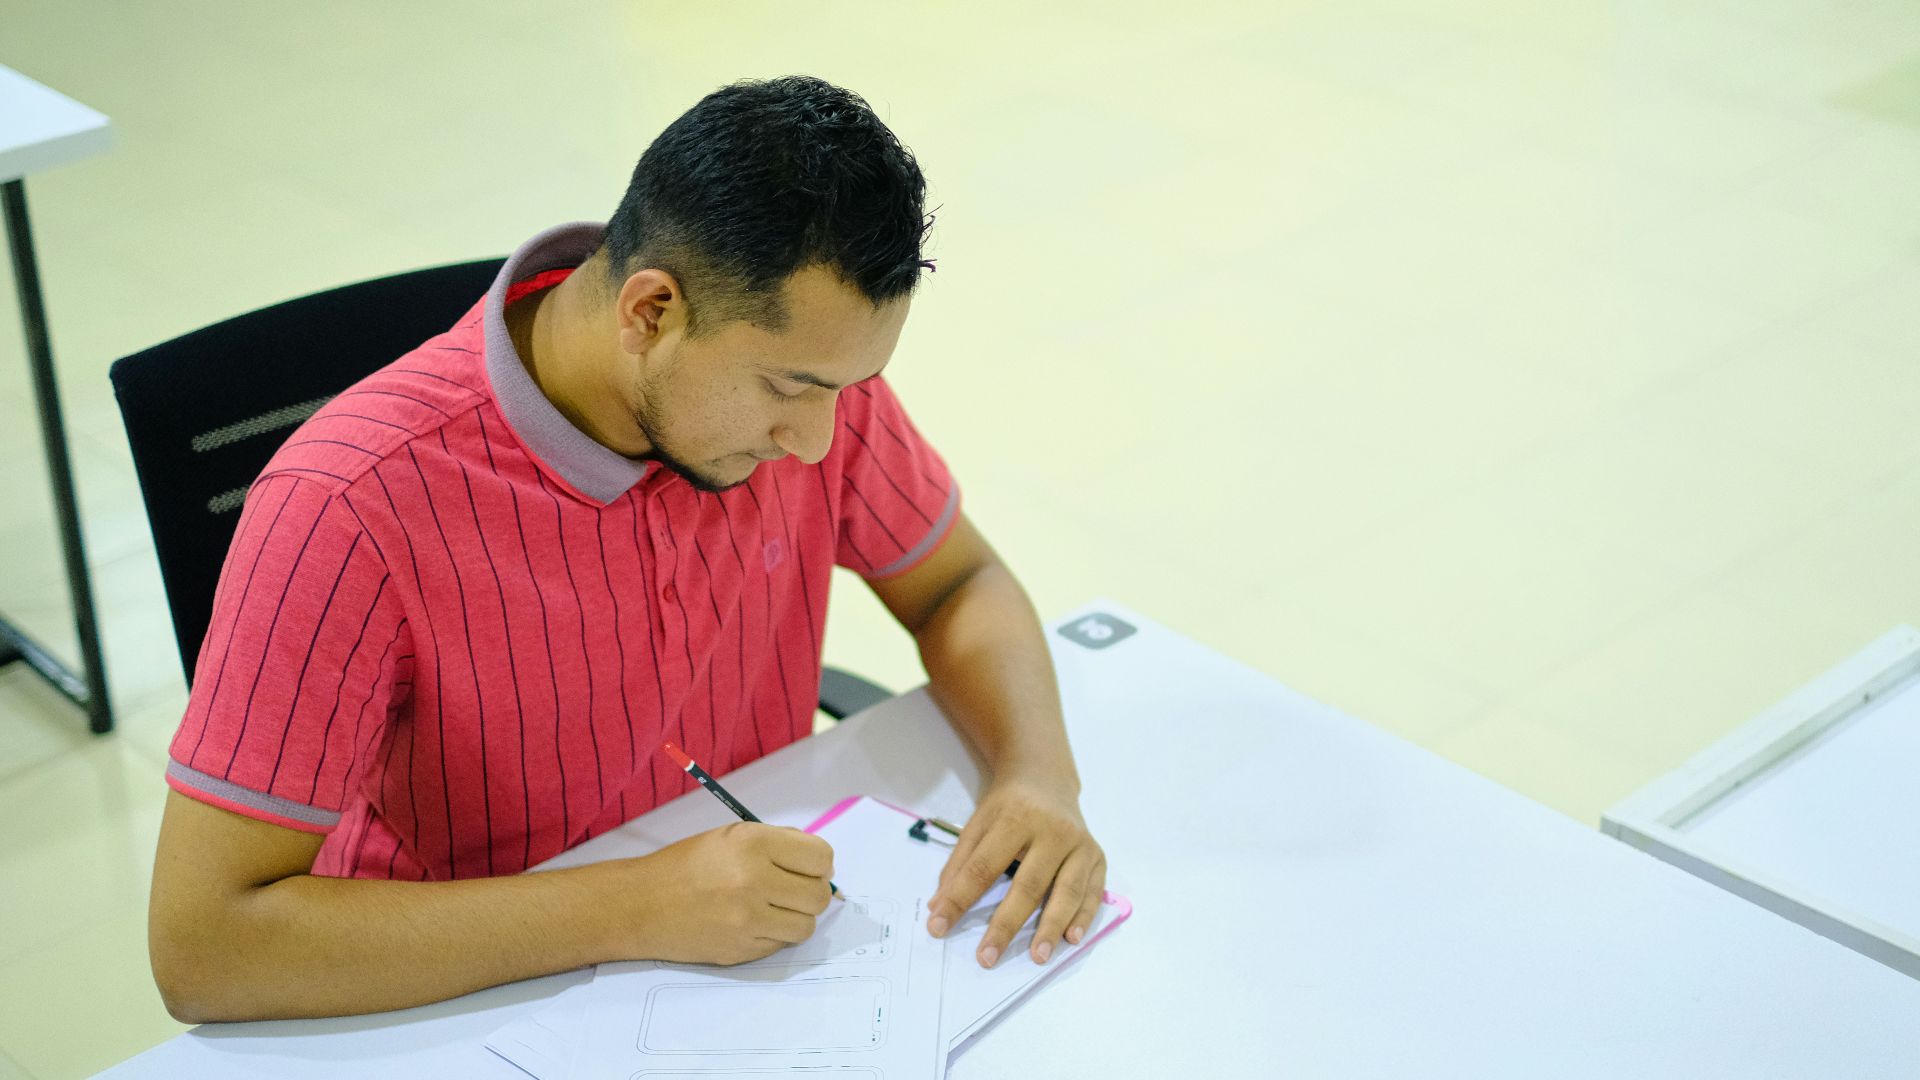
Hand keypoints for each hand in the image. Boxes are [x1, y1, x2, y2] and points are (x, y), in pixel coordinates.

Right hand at [604, 822, 834, 965]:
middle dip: (812, 892)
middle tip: (793, 890)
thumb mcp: (732, 837)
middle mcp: (754, 880)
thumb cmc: (687, 865)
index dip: (820, 864)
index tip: (809, 868)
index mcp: (754, 843)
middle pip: (819, 896)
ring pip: (806, 926)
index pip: (820, 857)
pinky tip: (752, 923)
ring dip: (796, 917)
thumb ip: (778, 844)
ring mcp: (749, 920)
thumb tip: (822, 864)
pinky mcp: (742, 950)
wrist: (642, 905)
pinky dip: (774, 935)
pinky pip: (781, 945)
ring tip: (774, 908)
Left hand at [925, 775, 1106, 968]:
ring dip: (1051, 927)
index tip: (938, 928)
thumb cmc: (1007, 805)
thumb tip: (939, 909)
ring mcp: (1080, 844)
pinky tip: (1071, 939)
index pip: (983, 867)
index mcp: (1016, 818)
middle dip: (1006, 925)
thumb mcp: (977, 823)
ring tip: (1036, 957)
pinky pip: (1092, 891)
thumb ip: (959, 865)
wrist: (1046, 777)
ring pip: (1066, 891)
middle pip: (1028, 885)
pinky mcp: (1097, 856)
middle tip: (987, 958)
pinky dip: (1083, 917)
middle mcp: (1053, 830)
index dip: (959, 899)